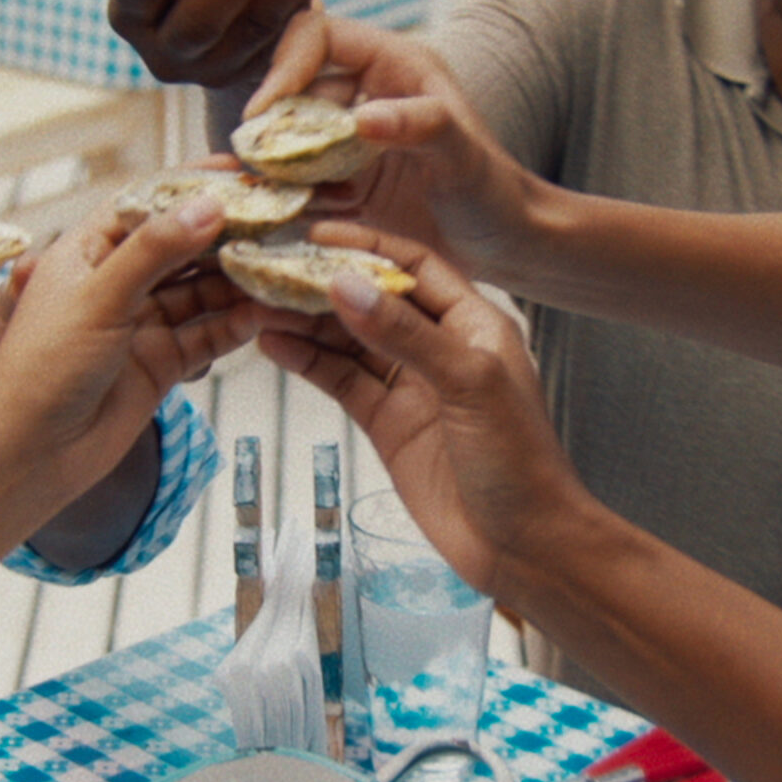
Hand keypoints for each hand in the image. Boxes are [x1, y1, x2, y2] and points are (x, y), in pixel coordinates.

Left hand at [0, 197, 262, 489]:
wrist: (29, 453)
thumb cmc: (41, 367)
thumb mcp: (98, 295)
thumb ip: (155, 250)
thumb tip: (207, 206)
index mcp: (86, 252)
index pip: (147, 204)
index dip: (192, 186)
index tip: (240, 172)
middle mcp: (115, 283)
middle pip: (181, 247)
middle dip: (227, 234)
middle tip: (278, 219)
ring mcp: (139, 325)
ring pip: (200, 293)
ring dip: (237, 281)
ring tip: (280, 265)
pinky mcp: (158, 364)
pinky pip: (205, 336)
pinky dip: (234, 324)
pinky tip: (264, 312)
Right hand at [246, 11, 542, 284]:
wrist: (505, 248)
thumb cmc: (493, 193)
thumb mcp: (463, 156)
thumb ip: (421, 125)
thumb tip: (363, 119)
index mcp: (393, 64)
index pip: (316, 37)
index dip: (284, 67)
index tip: (263, 115)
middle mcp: (365, 95)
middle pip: (291, 91)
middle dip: (268, 127)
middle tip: (251, 167)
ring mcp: (349, 142)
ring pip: (286, 139)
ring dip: (267, 167)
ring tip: (253, 196)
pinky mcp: (341, 185)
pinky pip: (294, 182)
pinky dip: (279, 199)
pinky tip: (274, 219)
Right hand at [253, 222, 580, 595]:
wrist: (523, 545)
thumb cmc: (518, 461)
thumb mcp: (466, 384)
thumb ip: (404, 333)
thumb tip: (346, 285)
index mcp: (473, 323)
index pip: (414, 266)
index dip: (367, 246)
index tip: (317, 236)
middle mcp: (439, 348)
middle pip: (373, 300)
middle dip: (325, 284)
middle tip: (272, 268)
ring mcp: (410, 387)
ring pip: (349, 341)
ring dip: (307, 322)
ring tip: (258, 303)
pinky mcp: (386, 425)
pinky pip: (340, 382)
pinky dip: (307, 362)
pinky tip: (274, 345)